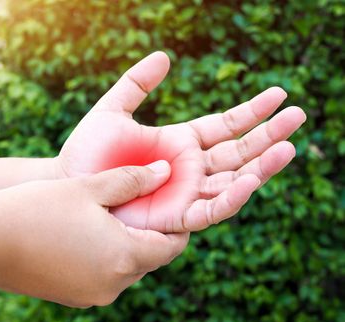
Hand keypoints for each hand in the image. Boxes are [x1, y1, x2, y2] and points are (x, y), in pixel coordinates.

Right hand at [0, 162, 187, 306]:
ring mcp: (91, 294)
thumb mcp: (89, 187)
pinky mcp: (72, 296)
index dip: (176, 225)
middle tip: (140, 205)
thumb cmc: (36, 208)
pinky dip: (106, 257)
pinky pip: (104, 276)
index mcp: (123, 257)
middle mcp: (113, 284)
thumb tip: (164, 173)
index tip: (170, 204)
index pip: (172, 247)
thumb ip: (132, 180)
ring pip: (126, 268)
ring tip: (112, 216)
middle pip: (150, 258)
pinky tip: (88, 233)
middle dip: (150, 233)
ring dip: (127, 245)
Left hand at [57, 52, 305, 232]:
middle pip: (238, 152)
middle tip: (299, 116)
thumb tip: (164, 56)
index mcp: (180, 142)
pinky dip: (232, 197)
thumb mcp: (112, 110)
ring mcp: (186, 193)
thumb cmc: (87, 152)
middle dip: (268, 136)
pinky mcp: (177, 217)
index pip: (225, 125)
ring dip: (262, 167)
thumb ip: (137, 83)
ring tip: (287, 148)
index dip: (251, 111)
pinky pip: (211, 209)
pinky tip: (251, 180)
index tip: (279, 94)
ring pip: (233, 181)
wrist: (70, 185)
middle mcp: (190, 168)